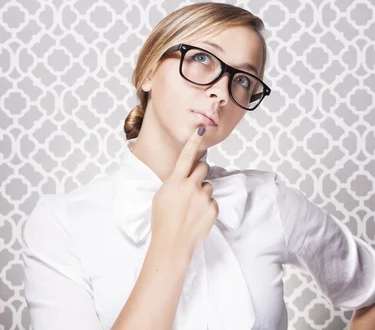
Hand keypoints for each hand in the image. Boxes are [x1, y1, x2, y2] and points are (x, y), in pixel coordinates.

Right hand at [150, 126, 218, 255]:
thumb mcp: (161, 195)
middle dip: (199, 172)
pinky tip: (197, 217)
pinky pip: (212, 201)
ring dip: (202, 192)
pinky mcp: (212, 209)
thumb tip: (183, 175)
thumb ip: (174, 182)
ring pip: (208, 186)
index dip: (194, 142)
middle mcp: (191, 186)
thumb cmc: (161, 220)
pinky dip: (206, 207)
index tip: (202, 130)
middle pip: (202, 167)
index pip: (186, 156)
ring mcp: (203, 198)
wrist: (172, 243)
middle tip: (191, 185)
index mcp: (175, 181)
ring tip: (191, 207)